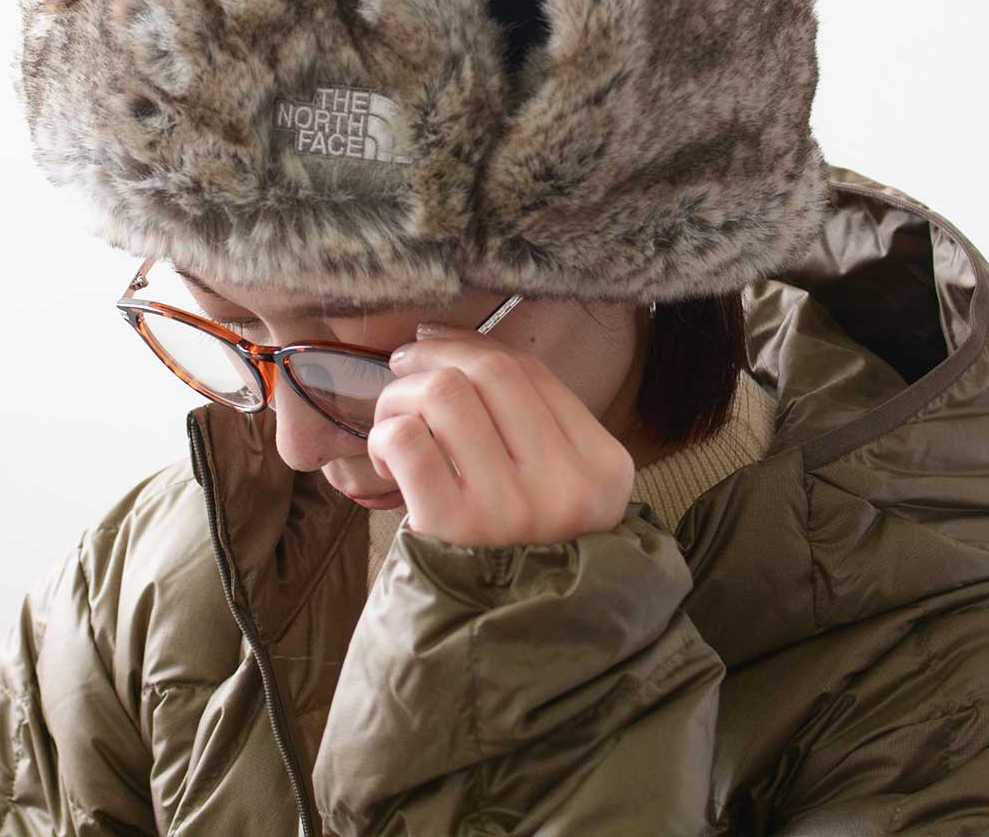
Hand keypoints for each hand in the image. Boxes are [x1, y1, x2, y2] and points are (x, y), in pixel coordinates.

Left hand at [367, 324, 636, 546]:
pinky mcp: (454, 528)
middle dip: (430, 357)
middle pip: (488, 371)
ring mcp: (511, 508)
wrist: (499, 648)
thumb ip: (527, 421)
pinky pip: (407, 438)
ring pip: (443, 393)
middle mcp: (566, 486)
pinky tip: (388, 461)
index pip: (529, 371)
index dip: (469, 343)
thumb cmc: (516, 551)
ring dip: (400, 397)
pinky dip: (384, 435)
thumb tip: (451, 340)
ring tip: (393, 423)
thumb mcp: (556, 489)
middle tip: (401, 369)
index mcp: (604, 467)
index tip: (434, 342)